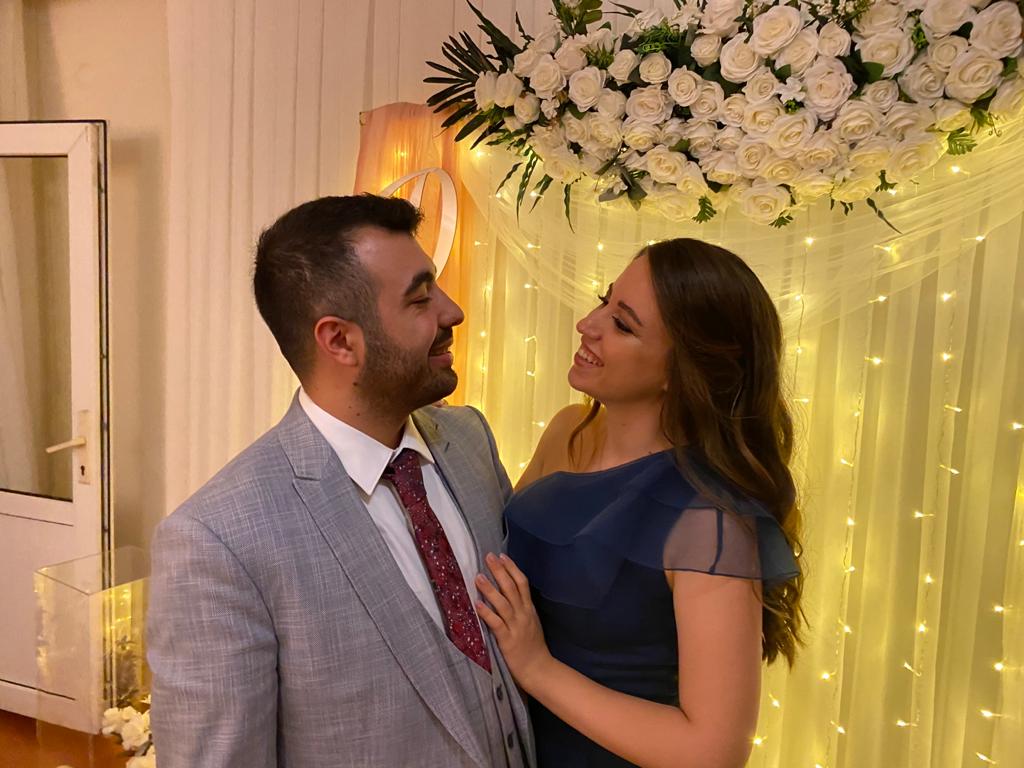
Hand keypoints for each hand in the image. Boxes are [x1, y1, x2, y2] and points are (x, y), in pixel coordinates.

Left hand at [475, 553, 552, 689]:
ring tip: (478, 577)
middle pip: (512, 588)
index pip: (522, 583)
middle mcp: (523, 614)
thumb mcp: (531, 622)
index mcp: (529, 609)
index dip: (512, 568)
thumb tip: (510, 592)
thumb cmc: (533, 646)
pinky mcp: (508, 640)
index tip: (502, 555)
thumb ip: (522, 607)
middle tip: (488, 557)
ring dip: (490, 589)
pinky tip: (477, 604)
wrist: (539, 668)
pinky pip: (496, 623)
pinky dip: (487, 613)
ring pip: (503, 603)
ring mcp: (516, 626)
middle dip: (500, 571)